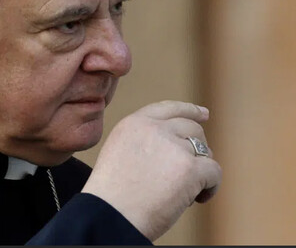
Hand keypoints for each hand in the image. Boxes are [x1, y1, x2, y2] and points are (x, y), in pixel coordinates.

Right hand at [81, 100, 221, 240]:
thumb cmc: (112, 197)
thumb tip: (181, 146)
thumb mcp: (120, 154)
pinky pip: (214, 172)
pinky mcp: (190, 168)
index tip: (204, 114)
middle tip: (192, 171)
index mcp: (133, 124)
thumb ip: (144, 142)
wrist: (110, 217)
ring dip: (201, 170)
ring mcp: (173, 146)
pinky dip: (211, 187)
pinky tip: (197, 199)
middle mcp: (153, 129)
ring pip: (205, 152)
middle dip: (198, 148)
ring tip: (185, 192)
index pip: (167, 108)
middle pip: (192, 129)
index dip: (189, 110)